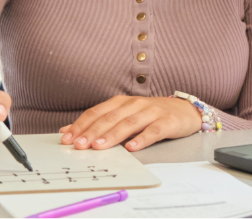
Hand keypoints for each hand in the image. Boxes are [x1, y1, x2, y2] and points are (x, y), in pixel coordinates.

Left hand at [60, 95, 202, 151]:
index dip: (81, 125)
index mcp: (121, 103)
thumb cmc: (150, 115)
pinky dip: (142, 138)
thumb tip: (67, 131)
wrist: (185, 110)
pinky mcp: (167, 121)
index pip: (97, 112)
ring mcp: (151, 112)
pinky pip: (153, 131)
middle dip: (92, 132)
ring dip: (112, 135)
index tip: (66, 138)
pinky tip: (132, 147)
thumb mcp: (123, 116)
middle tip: (78, 145)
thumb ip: (99, 122)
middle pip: (110, 118)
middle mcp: (135, 104)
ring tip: (99, 146)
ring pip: (129, 123)